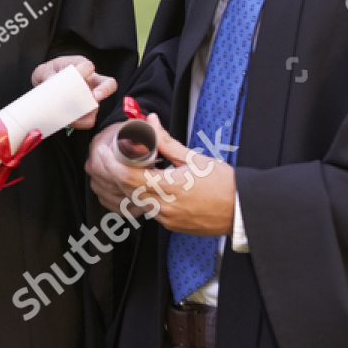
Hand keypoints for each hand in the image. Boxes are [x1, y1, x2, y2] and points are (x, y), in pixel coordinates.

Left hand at [30, 55, 116, 129]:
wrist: (44, 87)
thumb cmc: (48, 75)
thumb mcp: (44, 71)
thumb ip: (47, 74)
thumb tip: (51, 80)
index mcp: (80, 67)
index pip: (88, 66)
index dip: (86, 70)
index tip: (81, 74)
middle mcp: (90, 82)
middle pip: (108, 84)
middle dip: (104, 90)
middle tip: (96, 96)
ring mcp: (89, 98)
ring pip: (97, 106)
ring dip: (86, 111)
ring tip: (72, 115)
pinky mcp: (84, 113)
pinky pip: (88, 120)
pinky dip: (80, 123)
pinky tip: (69, 122)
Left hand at [84, 113, 234, 232]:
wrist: (243, 211)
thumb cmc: (224, 184)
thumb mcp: (194, 158)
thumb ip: (166, 141)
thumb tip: (149, 122)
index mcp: (169, 187)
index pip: (127, 177)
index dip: (110, 163)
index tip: (104, 151)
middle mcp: (164, 207)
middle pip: (124, 190)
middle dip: (112, 173)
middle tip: (106, 156)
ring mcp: (166, 219)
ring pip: (133, 202)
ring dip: (124, 186)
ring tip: (122, 170)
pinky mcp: (170, 225)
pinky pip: (146, 211)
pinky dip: (139, 197)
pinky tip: (141, 185)